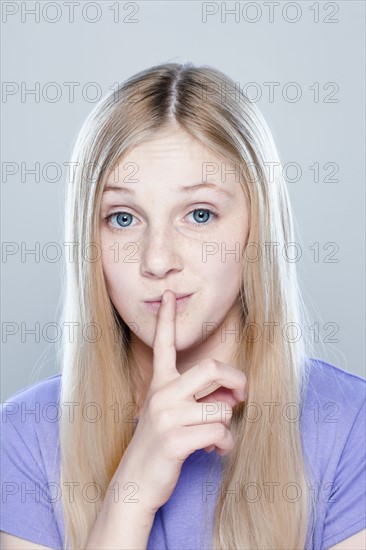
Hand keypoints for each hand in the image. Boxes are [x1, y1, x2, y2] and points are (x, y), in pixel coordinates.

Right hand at [119, 289, 247, 513]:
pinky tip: (214, 451)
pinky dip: (225, 445)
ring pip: (223, 409)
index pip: (163, 344)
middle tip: (244, 395)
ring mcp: (166, 416)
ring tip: (217, 438)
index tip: (169, 296)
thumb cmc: (161, 445)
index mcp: (160, 384)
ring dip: (229, 427)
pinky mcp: (173, 440)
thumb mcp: (176, 415)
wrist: (136, 482)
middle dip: (238, 380)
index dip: (167, 318)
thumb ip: (202, 398)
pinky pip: (219, 433)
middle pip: (213, 368)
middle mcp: (161, 393)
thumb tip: (236, 395)